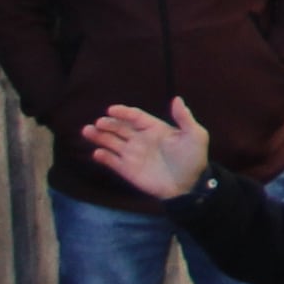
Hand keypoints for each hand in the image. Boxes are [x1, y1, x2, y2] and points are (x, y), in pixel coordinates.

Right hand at [80, 97, 211, 202]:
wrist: (188, 185)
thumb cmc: (193, 158)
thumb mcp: (195, 136)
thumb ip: (185, 118)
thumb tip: (177, 99)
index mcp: (155, 128)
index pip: (135, 116)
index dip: (123, 112)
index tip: (111, 110)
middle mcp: (140, 139)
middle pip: (120, 128)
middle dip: (108, 124)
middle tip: (98, 123)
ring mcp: (132, 154)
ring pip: (111, 142)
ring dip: (99, 137)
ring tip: (87, 131)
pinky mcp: (127, 170)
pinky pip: (112, 161)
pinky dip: (103, 157)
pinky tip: (97, 153)